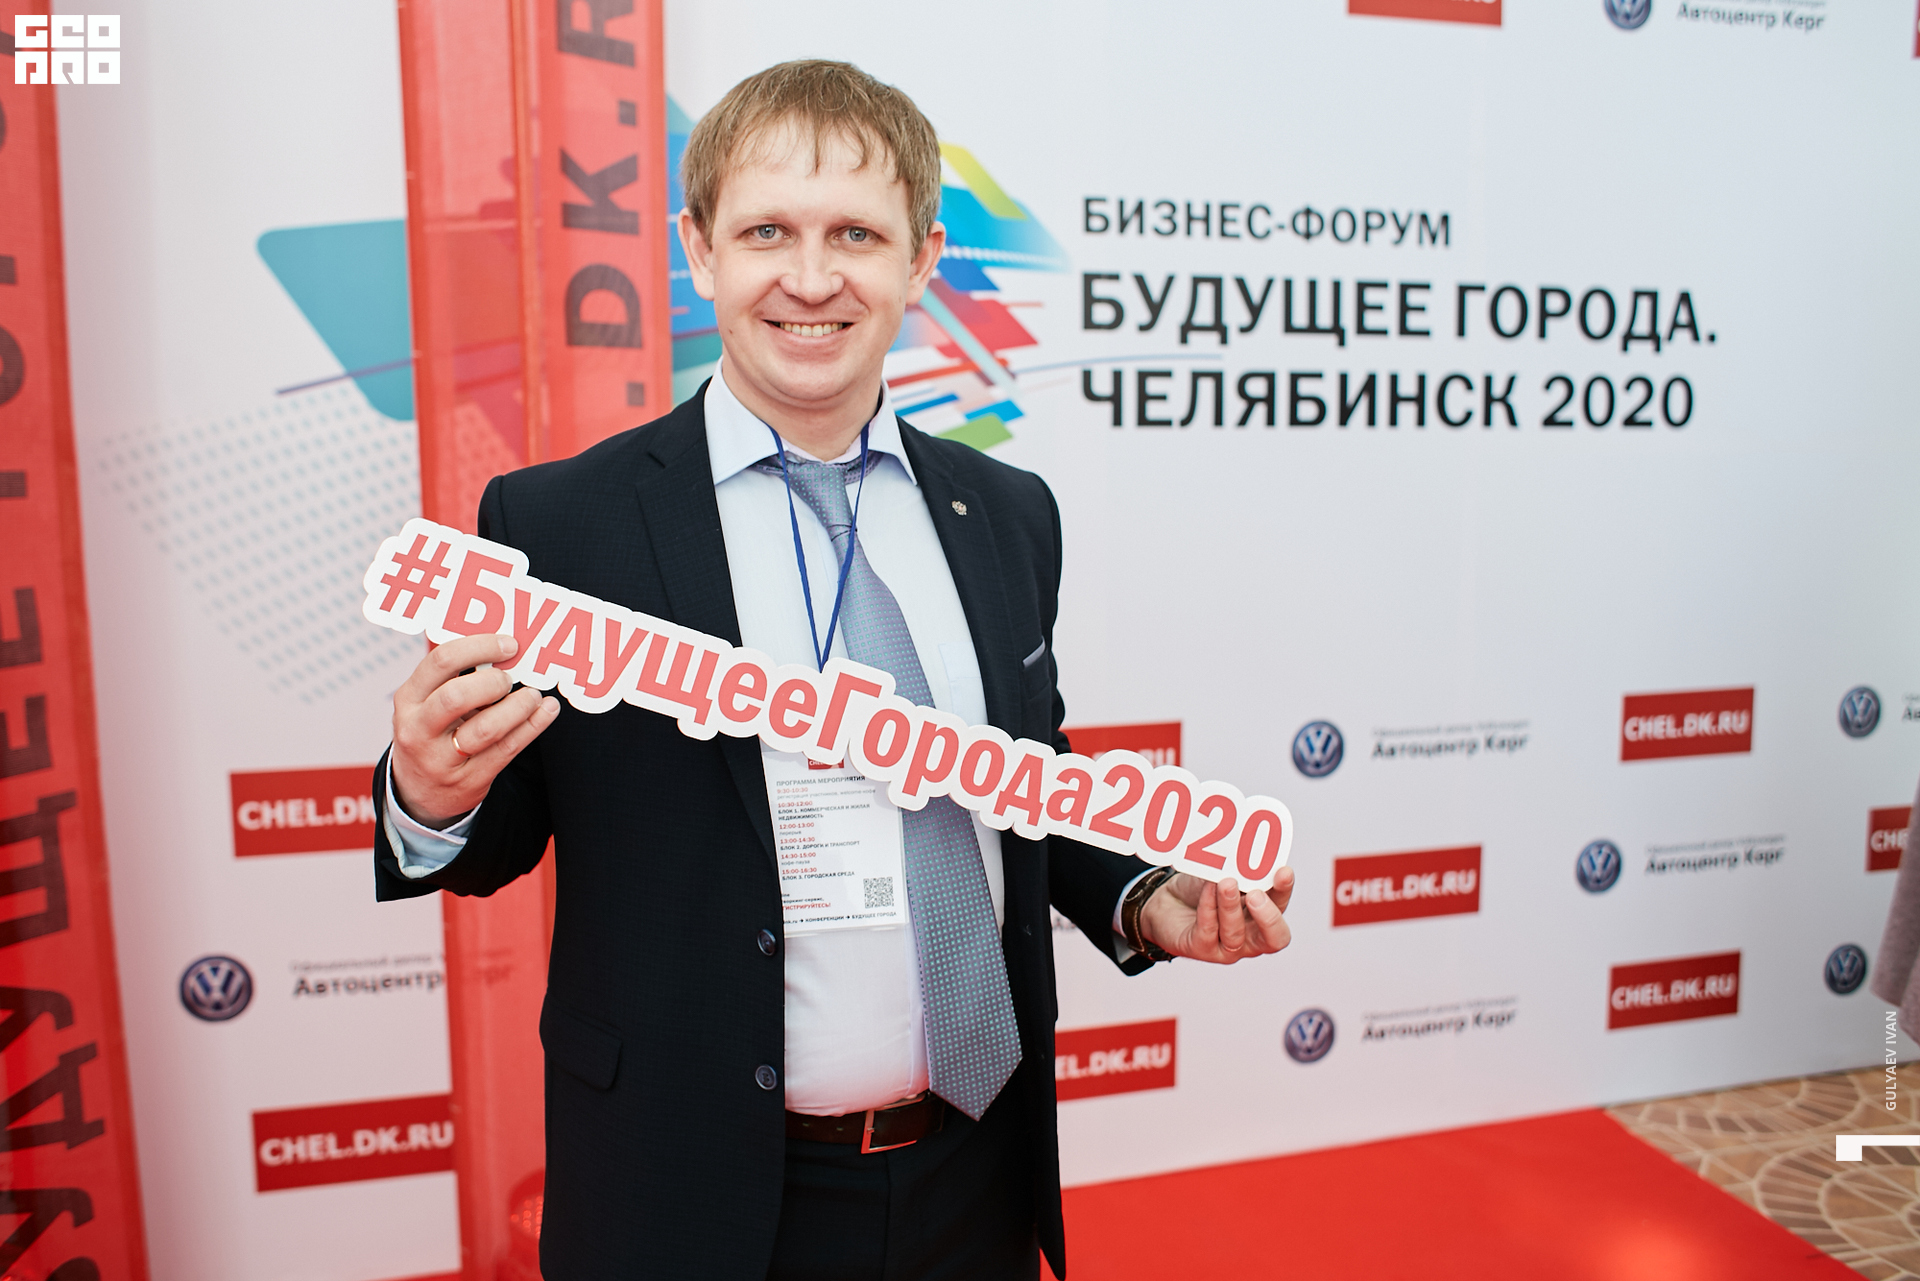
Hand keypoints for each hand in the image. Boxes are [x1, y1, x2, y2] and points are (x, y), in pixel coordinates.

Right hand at [390, 633, 559, 826]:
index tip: (509, 643)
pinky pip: (506, 751)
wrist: (419, 792)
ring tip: (534, 696)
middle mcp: (418, 729)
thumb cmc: (431, 731)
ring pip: (486, 729)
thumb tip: (502, 640)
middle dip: (493, 681)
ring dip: (518, 707)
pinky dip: (532, 727)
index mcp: (408, 699)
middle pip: (456, 696)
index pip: (440, 662)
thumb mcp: (427, 701)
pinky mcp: (468, 781)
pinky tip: (546, 712)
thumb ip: (454, 675)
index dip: (479, 646)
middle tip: (511, 677)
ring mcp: (441, 759)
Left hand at [1137, 868, 1293, 964]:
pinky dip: (1209, 908)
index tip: (1282, 871)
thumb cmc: (1199, 890)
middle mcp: (1250, 937)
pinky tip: (1208, 889)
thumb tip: (1246, 855)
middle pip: (1274, 938)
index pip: (1281, 907)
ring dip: (1230, 907)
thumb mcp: (1220, 874)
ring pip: (1235, 934)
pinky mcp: (1201, 949)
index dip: (1284, 891)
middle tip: (1256, 894)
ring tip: (1225, 883)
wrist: (1165, 902)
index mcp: (1262, 915)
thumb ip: (1237, 871)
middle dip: (1268, 917)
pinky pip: (1208, 931)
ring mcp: (1227, 948)